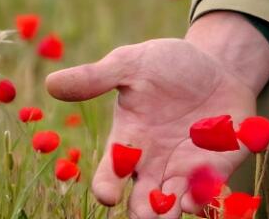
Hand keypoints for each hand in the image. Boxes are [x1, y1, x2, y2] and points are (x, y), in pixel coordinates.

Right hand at [46, 16, 268, 217]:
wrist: (217, 65)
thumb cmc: (167, 66)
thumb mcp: (132, 63)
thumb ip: (96, 77)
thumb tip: (51, 83)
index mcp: (128, 143)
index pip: (108, 177)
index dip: (106, 188)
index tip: (108, 193)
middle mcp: (153, 165)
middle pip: (142, 204)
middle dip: (144, 212)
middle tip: (146, 211)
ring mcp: (185, 170)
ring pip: (173, 206)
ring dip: (171, 212)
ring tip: (172, 208)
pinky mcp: (216, 167)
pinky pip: (208, 190)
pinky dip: (204, 197)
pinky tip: (199, 198)